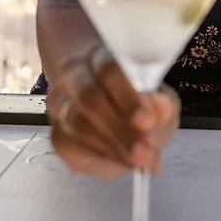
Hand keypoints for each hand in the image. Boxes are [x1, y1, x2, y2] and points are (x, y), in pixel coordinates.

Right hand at [47, 45, 179, 179]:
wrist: (102, 97)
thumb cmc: (136, 96)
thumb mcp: (157, 95)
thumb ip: (163, 104)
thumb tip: (161, 113)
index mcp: (101, 56)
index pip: (110, 71)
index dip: (129, 97)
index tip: (150, 121)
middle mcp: (74, 76)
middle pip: (89, 99)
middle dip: (120, 130)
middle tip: (146, 152)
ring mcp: (60, 103)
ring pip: (75, 124)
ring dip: (110, 147)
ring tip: (139, 161)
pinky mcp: (57, 133)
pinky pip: (67, 146)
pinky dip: (96, 158)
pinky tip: (120, 164)